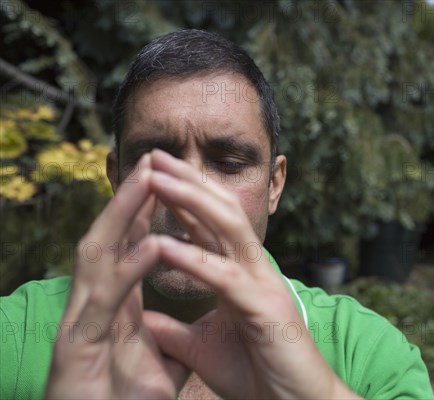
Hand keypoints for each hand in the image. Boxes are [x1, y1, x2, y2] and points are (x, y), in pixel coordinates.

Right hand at [45, 154, 186, 398]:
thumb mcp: (154, 368)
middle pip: (110, 240)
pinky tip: (154, 242)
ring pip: (98, 256)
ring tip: (147, 179)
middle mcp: (93, 307)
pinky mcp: (77, 348)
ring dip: (123, 215)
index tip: (167, 181)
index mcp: (113, 310)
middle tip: (153, 160)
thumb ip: (168, 342)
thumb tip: (189, 330)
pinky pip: (107, 300)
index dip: (145, 214)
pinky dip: (131, 268)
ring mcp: (82, 324)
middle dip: (131, 199)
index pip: (126, 250)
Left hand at [144, 149, 358, 398]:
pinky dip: (193, 259)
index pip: (209, 226)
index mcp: (240, 274)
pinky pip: (224, 276)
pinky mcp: (264, 307)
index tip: (152, 174)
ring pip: (228, 229)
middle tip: (155, 155)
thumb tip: (143, 316)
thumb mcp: (202, 347)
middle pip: (220, 212)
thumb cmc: (256, 373)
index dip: (182, 197)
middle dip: (188, 181)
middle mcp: (253, 269)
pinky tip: (162, 243)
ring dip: (191, 200)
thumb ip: (175, 328)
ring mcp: (262, 284)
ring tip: (157, 176)